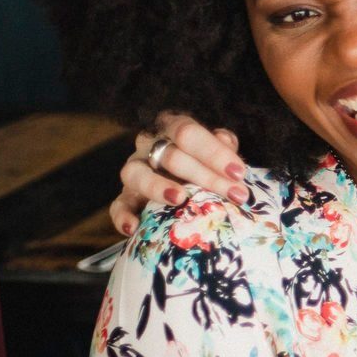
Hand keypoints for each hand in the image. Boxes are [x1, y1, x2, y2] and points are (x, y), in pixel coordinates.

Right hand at [112, 112, 250, 234]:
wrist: (182, 177)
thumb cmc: (206, 162)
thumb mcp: (217, 150)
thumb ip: (223, 146)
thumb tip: (226, 143)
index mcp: (172, 129)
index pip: (187, 133)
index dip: (213, 152)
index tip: (238, 173)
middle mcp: (149, 146)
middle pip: (171, 157)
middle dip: (205, 176)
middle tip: (235, 195)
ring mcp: (134, 171)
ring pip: (136, 174)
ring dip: (157, 186)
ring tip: (179, 198)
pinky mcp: (126, 197)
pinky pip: (117, 205)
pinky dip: (122, 217)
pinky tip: (133, 228)